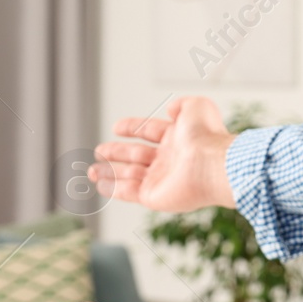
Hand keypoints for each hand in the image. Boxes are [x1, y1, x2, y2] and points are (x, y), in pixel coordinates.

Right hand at [90, 95, 238, 211]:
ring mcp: (160, 179)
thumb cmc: (207, 136)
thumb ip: (182, 105)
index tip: (116, 126)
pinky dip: (112, 188)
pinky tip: (100, 184)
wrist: (211, 164)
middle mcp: (168, 159)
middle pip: (136, 154)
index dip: (133, 127)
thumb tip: (171, 108)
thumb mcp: (197, 106)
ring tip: (91, 170)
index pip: (150, 131)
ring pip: (128, 174)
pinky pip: (128, 192)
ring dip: (109, 171)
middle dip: (117, 152)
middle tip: (99, 150)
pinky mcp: (153, 196)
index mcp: (177, 138)